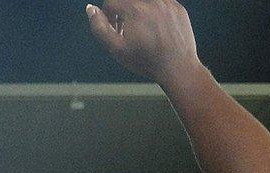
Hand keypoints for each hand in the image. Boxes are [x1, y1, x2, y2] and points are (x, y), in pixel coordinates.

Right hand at [84, 0, 200, 84]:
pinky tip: (157, 28)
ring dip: (139, 10)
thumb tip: (91, 9)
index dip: (109, 17)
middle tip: (128, 29)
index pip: (111, 3)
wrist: (177, 68)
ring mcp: (167, 3)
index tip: (116, 30)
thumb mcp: (117, 49)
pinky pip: (160, 2)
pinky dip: (155, 11)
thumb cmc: (147, 61)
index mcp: (134, 9)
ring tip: (143, 28)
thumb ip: (99, 27)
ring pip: (144, 2)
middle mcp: (151, 1)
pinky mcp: (178, 8)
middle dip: (124, 12)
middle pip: (128, 1)